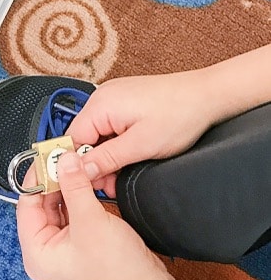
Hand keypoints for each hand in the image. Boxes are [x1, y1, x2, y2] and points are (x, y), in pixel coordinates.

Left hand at [17, 153, 240, 279]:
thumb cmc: (118, 273)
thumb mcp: (90, 220)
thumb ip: (74, 186)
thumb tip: (63, 160)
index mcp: (36, 253)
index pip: (26, 204)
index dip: (36, 177)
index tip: (46, 156)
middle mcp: (45, 254)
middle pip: (41, 205)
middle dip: (54, 180)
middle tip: (62, 156)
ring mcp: (63, 251)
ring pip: (58, 209)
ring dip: (67, 187)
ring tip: (74, 165)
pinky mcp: (81, 247)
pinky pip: (72, 216)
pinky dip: (78, 199)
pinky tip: (84, 182)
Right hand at [66, 71, 214, 194]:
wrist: (207, 95)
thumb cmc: (180, 114)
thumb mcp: (141, 146)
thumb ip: (106, 159)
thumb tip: (80, 171)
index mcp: (100, 104)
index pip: (72, 139)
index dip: (78, 165)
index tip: (87, 183)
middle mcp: (102, 97)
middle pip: (83, 136)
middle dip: (94, 162)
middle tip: (111, 183)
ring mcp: (112, 97)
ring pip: (96, 133)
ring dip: (106, 154)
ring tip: (124, 170)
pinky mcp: (123, 100)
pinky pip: (108, 125)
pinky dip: (114, 142)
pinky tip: (128, 154)